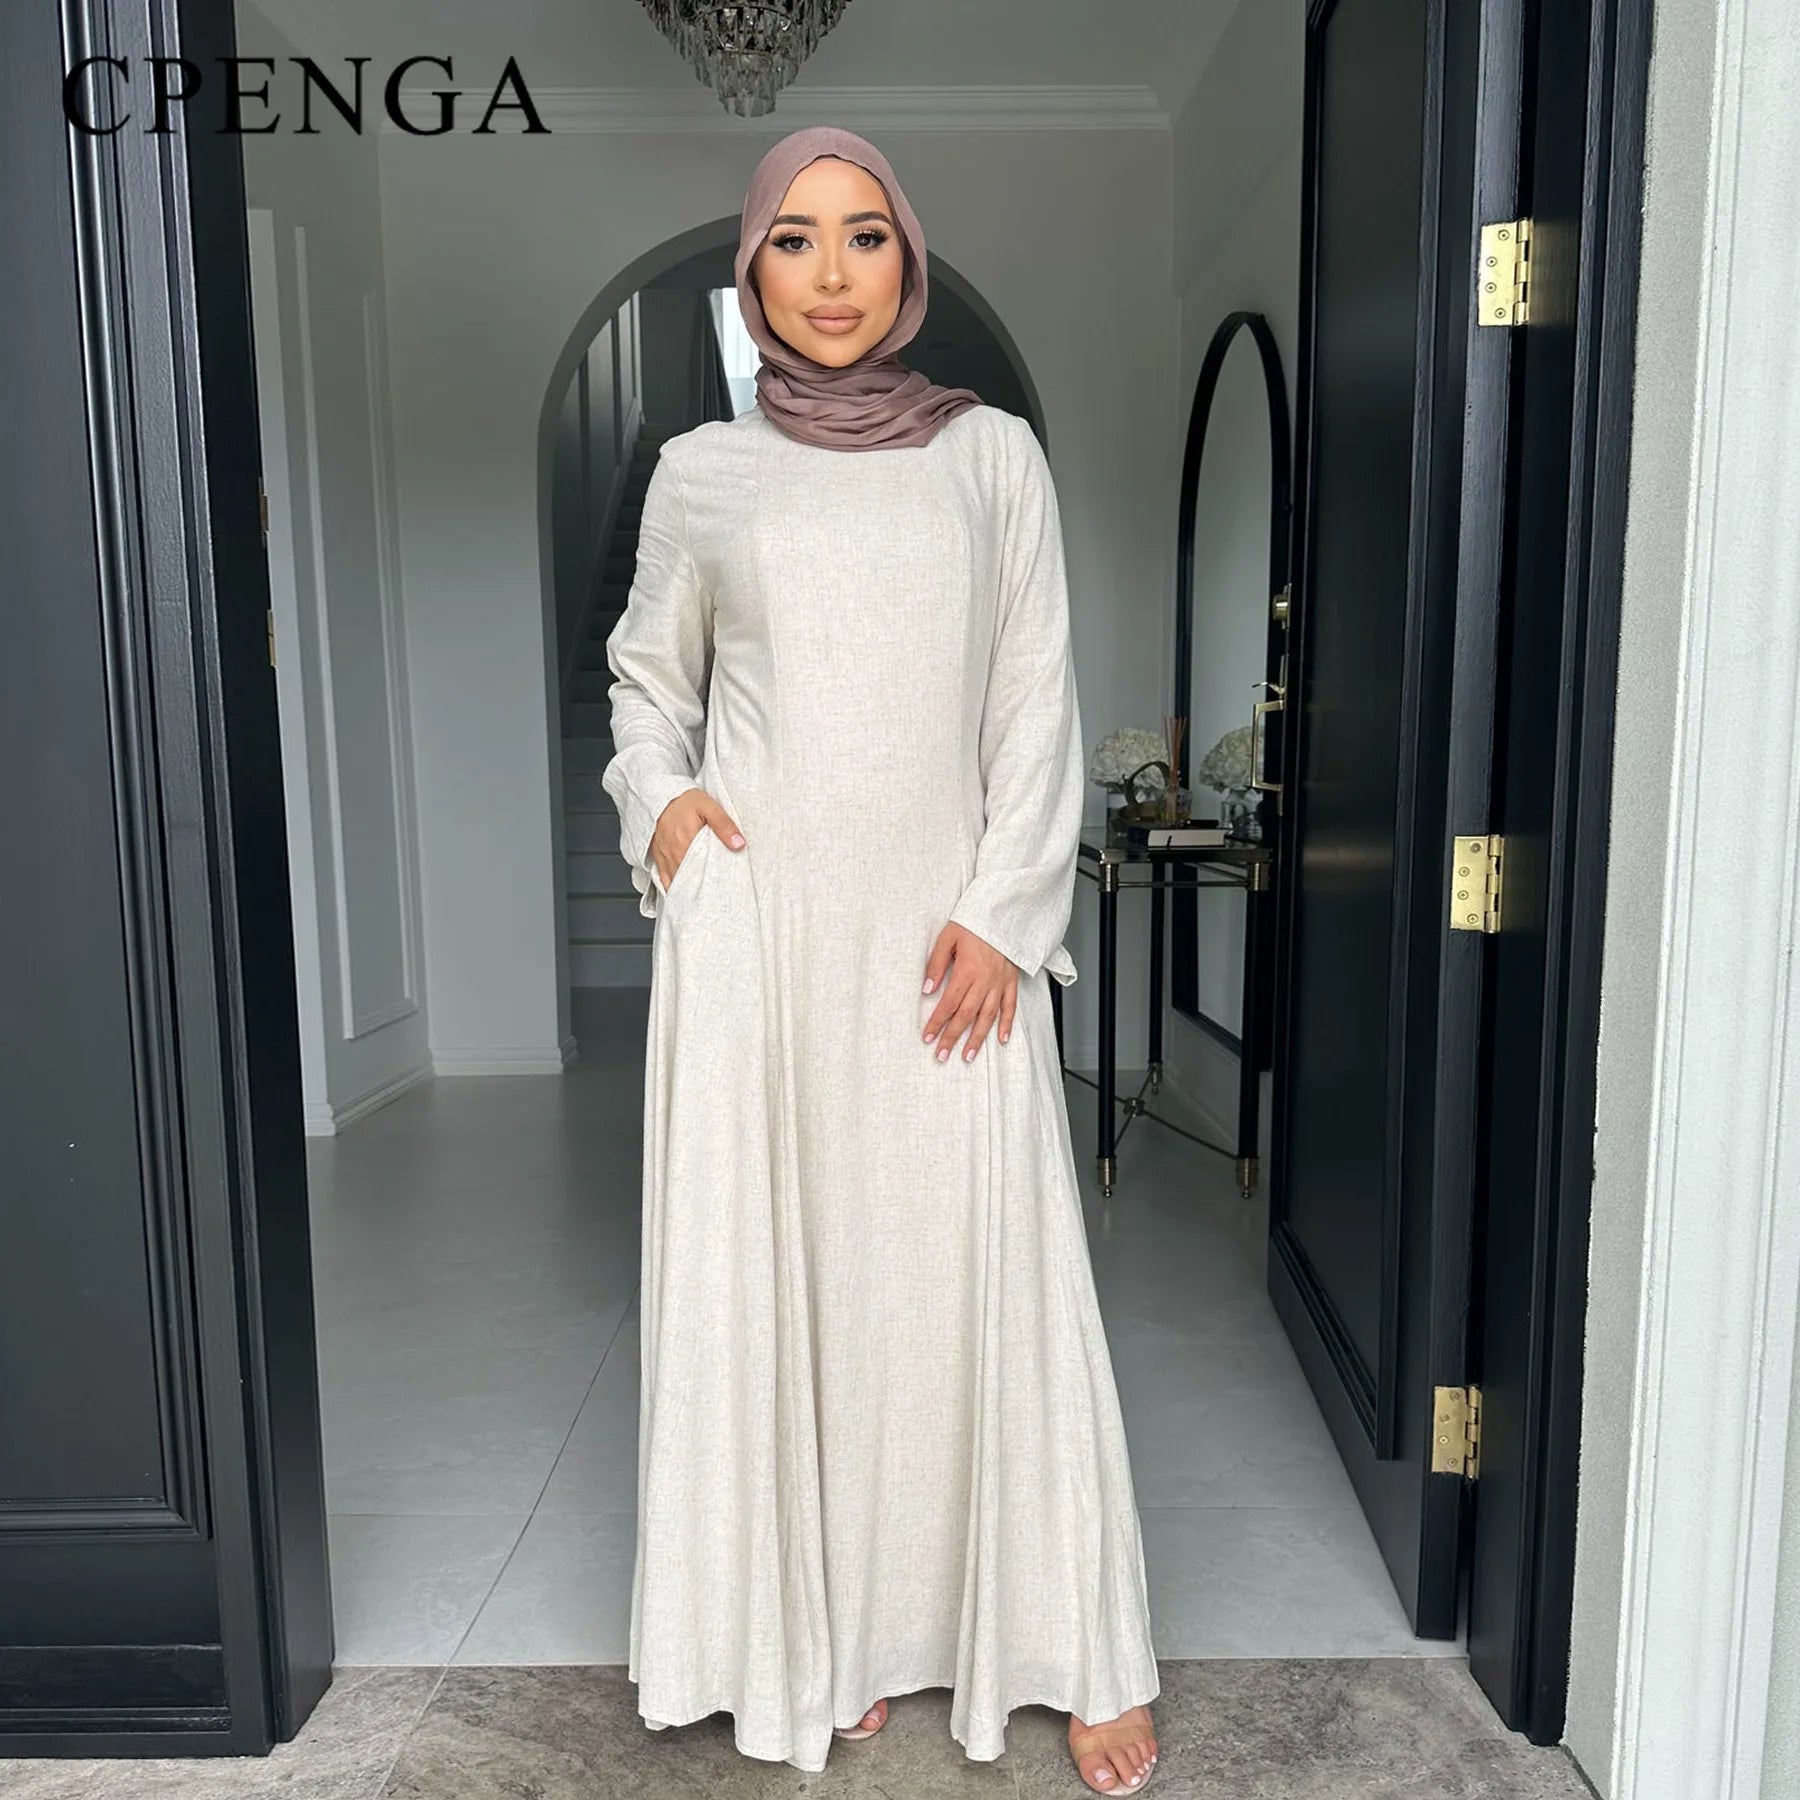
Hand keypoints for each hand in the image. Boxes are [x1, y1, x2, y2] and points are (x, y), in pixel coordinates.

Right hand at [650, 787, 744, 890]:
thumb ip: (724, 825)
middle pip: (691, 879)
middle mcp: (674, 854)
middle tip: (717, 897)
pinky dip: (674, 887)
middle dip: (703, 889)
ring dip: (690, 889)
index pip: (704, 871)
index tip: (725, 889)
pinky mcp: (659, 858)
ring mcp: (665, 858)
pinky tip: (684, 893)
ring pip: (678, 882)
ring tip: (703, 898)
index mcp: (687, 843)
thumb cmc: (684, 800)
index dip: (715, 882)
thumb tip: (739, 844)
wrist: (661, 795)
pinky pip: (665, 880)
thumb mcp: (709, 806)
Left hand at [921, 923, 1017, 1061]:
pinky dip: (1007, 1025)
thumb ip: (936, 964)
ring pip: (988, 1017)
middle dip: (952, 1037)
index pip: (948, 1003)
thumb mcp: (948, 937)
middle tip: (942, 1055)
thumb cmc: (974, 923)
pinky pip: (1011, 1007)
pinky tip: (1001, 1039)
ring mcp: (1000, 983)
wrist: (1003, 912)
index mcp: (967, 970)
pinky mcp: (1011, 981)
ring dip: (977, 1039)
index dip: (937, 1022)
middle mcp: (985, 981)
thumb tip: (926, 989)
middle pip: (966, 1015)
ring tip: (968, 1056)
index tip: (927, 1037)